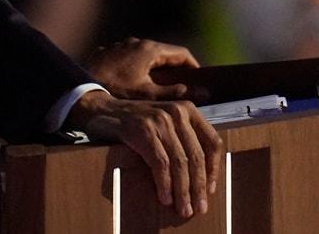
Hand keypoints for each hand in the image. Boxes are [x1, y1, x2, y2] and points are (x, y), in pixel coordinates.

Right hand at [65, 90, 223, 217]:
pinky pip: (160, 163)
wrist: (104, 110)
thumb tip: (202, 175)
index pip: (212, 142)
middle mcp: (177, 112)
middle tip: (198, 207)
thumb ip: (184, 137)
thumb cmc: (138, 122)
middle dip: (198, 186)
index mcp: (188, 110)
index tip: (210, 189)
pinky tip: (165, 198)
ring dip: (183, 190)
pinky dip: (164, 184)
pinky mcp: (143, 131)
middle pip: (196, 156)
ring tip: (183, 208)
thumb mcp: (166, 122)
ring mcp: (160, 121)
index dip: (214, 169)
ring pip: (179, 162)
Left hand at [84, 37, 207, 101]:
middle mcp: (137, 42)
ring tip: (159, 87)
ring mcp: (122, 46)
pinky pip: (130, 57)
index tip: (199, 81)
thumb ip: (175, 93)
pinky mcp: (109, 52)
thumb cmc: (115, 91)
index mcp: (150, 49)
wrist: (78, 88)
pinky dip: (138, 68)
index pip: (181, 53)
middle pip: (164, 53)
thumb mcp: (147, 95)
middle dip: (175, 69)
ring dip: (156, 68)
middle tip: (182, 87)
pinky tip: (135, 84)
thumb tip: (203, 93)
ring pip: (146, 55)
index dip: (193, 67)